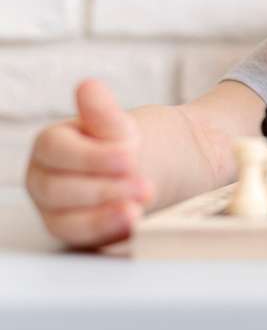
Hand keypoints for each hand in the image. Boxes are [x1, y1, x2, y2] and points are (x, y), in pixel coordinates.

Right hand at [25, 79, 153, 247]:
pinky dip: (109, 233)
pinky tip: (133, 224)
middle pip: (57, 189)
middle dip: (103, 188)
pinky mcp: (77, 235)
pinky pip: (84, 242)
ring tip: (140, 206)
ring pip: (66, 221)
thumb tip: (89, 87)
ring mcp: (57, 211)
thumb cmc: (130, 144)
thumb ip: (103, 113)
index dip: (91, 155)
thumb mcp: (121, 127)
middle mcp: (46, 180)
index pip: (55, 150)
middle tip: (144, 184)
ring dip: (105, 214)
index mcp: (51, 146)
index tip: (129, 155)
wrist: (157, 167)